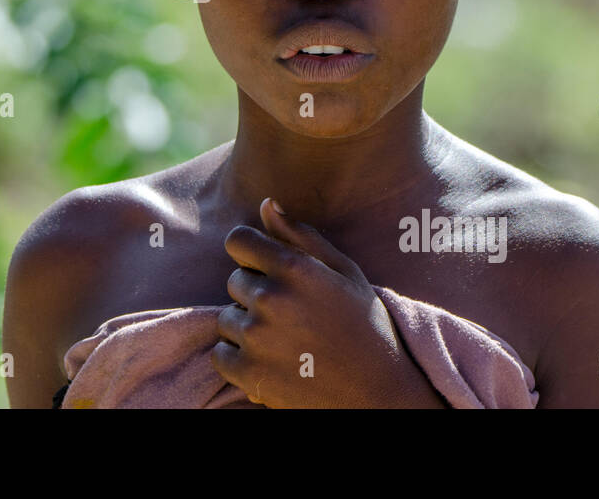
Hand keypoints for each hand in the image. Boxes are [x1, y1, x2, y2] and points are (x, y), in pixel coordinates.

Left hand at [211, 197, 445, 408]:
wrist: (378, 393)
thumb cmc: (364, 326)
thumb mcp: (344, 272)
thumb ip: (301, 236)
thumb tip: (267, 204)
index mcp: (295, 267)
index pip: (238, 240)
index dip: (250, 253)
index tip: (266, 269)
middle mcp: (271, 298)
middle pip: (235, 281)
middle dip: (255, 294)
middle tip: (291, 315)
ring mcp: (257, 337)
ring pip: (227, 318)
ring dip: (247, 328)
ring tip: (285, 341)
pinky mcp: (249, 373)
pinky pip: (220, 354)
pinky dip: (238, 360)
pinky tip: (271, 362)